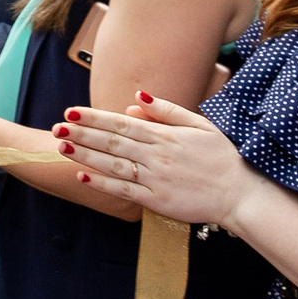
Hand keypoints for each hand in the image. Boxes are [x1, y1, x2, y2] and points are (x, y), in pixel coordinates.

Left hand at [56, 92, 258, 228]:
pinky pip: (125, 190)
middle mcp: (157, 155)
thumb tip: (137, 97)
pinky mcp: (157, 201)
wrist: (240, 193)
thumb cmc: (221, 157)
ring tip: (62, 148)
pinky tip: (84, 176)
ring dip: (86, 156)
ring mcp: (156, 179)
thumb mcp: (199, 124)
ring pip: (113, 164)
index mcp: (165, 135)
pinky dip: (103, 183)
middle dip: (82, 134)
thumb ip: (167, 111)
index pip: (122, 123)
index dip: (94, 118)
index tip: (71, 112)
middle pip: (112, 142)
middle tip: (57, 128)